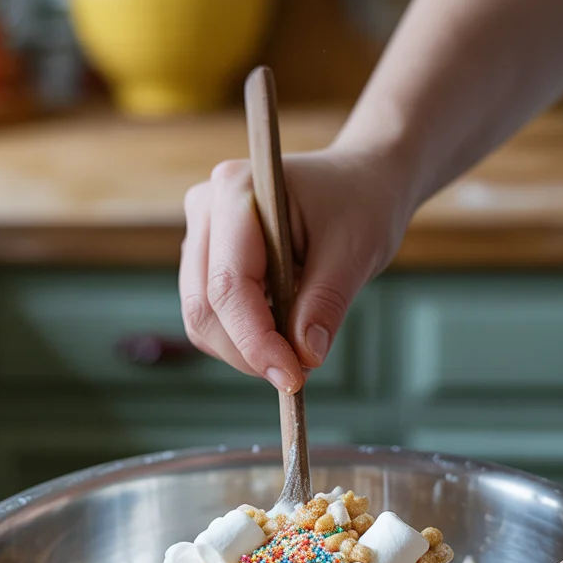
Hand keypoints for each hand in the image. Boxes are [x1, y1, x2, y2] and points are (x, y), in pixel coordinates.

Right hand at [180, 147, 407, 391]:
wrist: (359, 183)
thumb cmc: (360, 204)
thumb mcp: (356, 251)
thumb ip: (326, 302)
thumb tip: (304, 356)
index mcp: (236, 190)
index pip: (229, 285)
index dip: (255, 341)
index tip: (293, 378)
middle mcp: (206, 209)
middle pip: (204, 308)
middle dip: (249, 352)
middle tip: (300, 372)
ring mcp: (201, 235)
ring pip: (202, 320)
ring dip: (245, 350)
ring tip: (297, 347)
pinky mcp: (206, 260)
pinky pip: (211, 317)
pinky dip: (243, 339)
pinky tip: (282, 331)